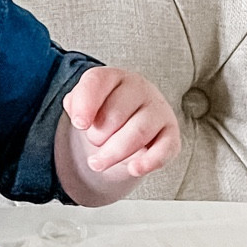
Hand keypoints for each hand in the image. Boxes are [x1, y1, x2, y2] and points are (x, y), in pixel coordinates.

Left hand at [58, 67, 179, 204]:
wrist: (132, 119)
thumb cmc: (104, 109)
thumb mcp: (84, 103)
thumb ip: (75, 104)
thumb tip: (80, 117)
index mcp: (114, 77)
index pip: (97, 82)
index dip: (85, 104)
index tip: (79, 125)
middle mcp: (139, 89)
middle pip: (116, 114)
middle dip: (98, 135)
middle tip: (93, 141)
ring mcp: (158, 111)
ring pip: (138, 132)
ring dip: (114, 153)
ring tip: (97, 163)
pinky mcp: (171, 134)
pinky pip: (164, 149)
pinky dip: (149, 162)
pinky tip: (133, 169)